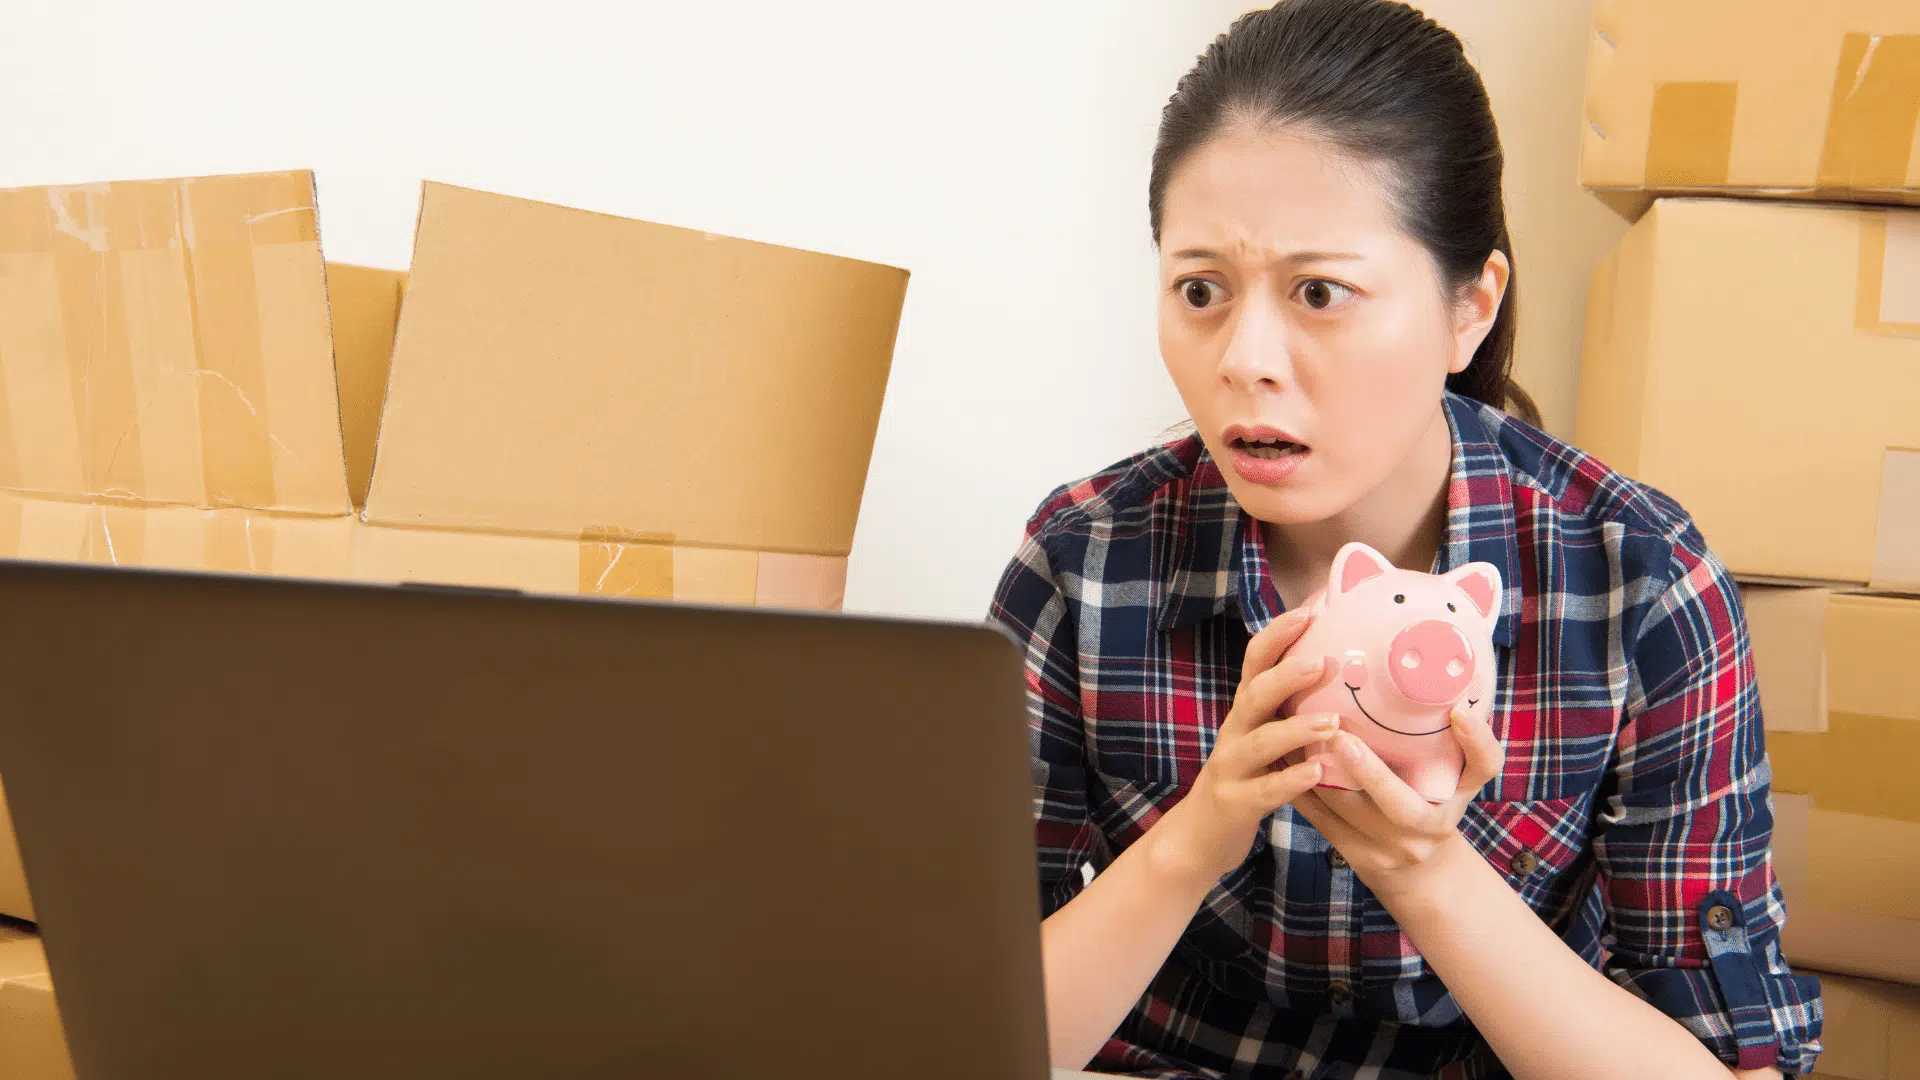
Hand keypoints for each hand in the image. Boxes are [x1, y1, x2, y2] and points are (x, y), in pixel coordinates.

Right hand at [1147, 609, 1341, 888]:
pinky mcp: (1235, 803)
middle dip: (1286, 675)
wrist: (1200, 836)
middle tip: (1325, 661)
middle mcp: (1234, 732)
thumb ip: (1290, 710)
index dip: (1278, 635)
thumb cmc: (1248, 779)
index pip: (1255, 662)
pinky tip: (1318, 772)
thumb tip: (1341, 671)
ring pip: (1260, 742)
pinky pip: (1264, 790)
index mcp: (1245, 712)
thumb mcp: (1264, 738)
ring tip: (1332, 723)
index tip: (1311, 610)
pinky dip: (1291, 780)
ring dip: (1296, 729)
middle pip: (1254, 694)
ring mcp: (1231, 768)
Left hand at [1290, 706, 1503, 903]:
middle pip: (1402, 805)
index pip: (1481, 769)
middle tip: (1340, 735)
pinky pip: (1321, 817)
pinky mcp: (1354, 854)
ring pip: (1348, 810)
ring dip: (1317, 772)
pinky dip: (1299, 786)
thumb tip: (1454, 689)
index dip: (1475, 742)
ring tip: (1295, 732)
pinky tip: (1280, 758)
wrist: (1419, 872)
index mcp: (1460, 797)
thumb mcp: (1459, 779)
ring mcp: (1389, 848)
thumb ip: (1461, 742)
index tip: (1458, 711)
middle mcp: (1428, 828)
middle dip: (1370, 772)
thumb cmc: (1436, 806)